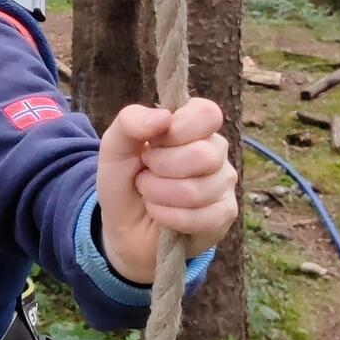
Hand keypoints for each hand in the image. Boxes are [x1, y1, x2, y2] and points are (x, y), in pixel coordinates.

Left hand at [95, 97, 237, 284]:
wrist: (123, 226)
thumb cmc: (125, 180)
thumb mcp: (115, 147)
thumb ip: (130, 122)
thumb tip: (164, 117)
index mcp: (194, 126)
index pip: (207, 114)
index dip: (177, 130)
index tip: (153, 143)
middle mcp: (215, 151)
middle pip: (203, 155)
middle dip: (160, 168)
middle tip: (145, 173)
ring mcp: (224, 183)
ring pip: (198, 190)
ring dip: (159, 195)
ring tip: (149, 194)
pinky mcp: (224, 215)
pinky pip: (203, 218)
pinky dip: (169, 217)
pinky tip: (160, 214)